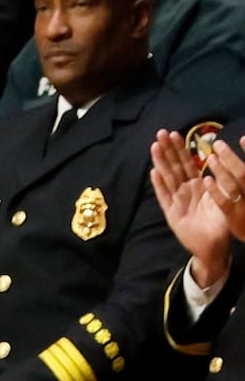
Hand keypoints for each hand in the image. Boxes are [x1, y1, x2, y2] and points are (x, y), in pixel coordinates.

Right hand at [148, 128, 237, 286]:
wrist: (214, 247)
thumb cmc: (221, 224)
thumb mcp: (225, 199)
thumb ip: (222, 182)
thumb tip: (218, 160)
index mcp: (199, 186)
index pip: (188, 163)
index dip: (181, 149)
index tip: (175, 134)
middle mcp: (186, 190)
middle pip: (175, 166)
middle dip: (168, 150)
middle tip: (161, 133)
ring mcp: (177, 200)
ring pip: (168, 177)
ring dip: (161, 161)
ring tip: (155, 146)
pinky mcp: (171, 212)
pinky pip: (164, 196)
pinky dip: (159, 184)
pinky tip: (154, 172)